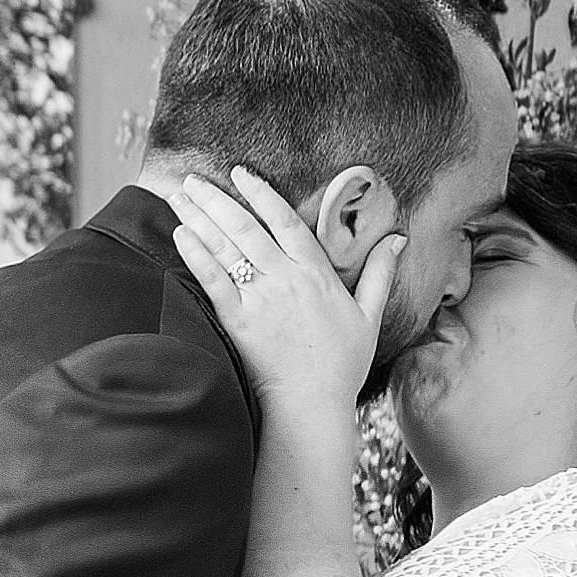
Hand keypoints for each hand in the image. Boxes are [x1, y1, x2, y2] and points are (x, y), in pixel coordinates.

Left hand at [169, 167, 403, 409]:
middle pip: (247, 227)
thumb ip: (379, 273)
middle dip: (217, 198)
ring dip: (199, 219)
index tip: (241, 172)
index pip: (286, 221)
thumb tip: (399, 239)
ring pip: (226, 247)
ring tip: (178, 196)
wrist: (312, 404)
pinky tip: (180, 235)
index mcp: (317, 273)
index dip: (262, 193)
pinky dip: (196, 255)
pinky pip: (213, 280)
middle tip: (193, 177)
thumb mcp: (369, 315)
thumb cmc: (340, 365)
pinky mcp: (238, 321)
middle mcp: (287, 279)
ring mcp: (260, 299)